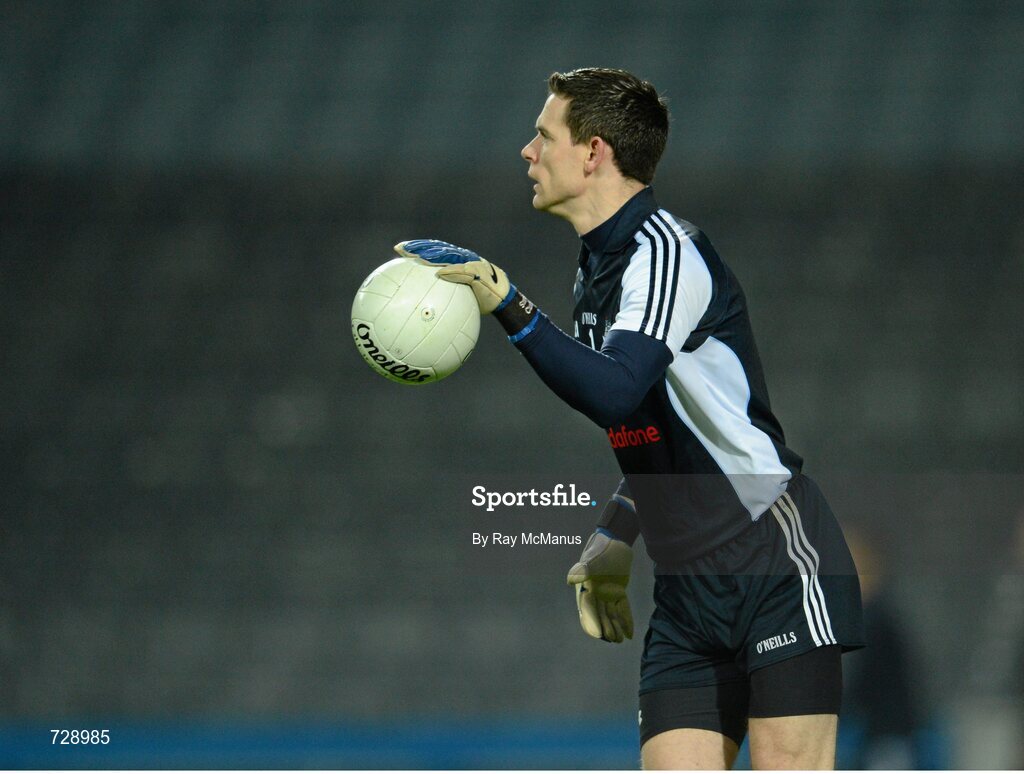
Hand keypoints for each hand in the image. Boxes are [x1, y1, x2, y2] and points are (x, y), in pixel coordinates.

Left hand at [394, 239, 512, 313]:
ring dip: (432, 255)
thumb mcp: (460, 296)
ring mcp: (470, 262)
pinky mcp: (478, 271)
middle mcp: (462, 257)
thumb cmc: (480, 298)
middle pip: (437, 248)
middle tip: (401, 249)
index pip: (434, 250)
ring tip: (417, 257)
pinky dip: (451, 272)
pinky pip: (462, 271)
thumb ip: (444, 293)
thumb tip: (423, 306)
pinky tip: (439, 273)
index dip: (418, 247)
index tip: (400, 249)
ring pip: (448, 255)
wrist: (502, 298)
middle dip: (419, 247)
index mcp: (456, 259)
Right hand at [567, 531, 633, 641]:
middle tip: (613, 639)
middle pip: (599, 616)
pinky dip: (625, 620)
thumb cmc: (601, 549)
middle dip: (605, 628)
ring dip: (614, 627)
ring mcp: (606, 594)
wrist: (615, 541)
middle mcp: (594, 594)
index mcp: (585, 589)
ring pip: (610, 615)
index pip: (587, 610)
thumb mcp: (593, 559)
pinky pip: (622, 609)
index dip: (592, 623)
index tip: (599, 634)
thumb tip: (572, 579)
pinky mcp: (617, 592)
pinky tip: (629, 633)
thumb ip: (583, 569)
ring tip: (620, 639)